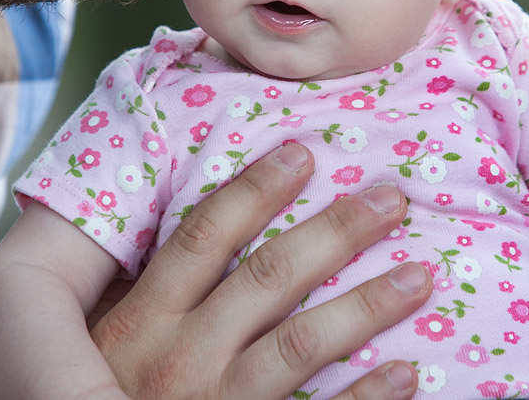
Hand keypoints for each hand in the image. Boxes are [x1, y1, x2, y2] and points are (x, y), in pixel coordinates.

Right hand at [87, 142, 431, 399]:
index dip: (255, 190)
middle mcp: (180, 357)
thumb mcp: (110, 346)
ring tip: (419, 276)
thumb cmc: (109, 398)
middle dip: (334, 232)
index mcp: (143, 321)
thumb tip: (205, 229)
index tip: (303, 153)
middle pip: (268, 278)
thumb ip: (149, 297)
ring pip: (301, 342)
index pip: (204, 238)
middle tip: (390, 199)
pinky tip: (405, 372)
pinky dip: (365, 397)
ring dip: (366, 305)